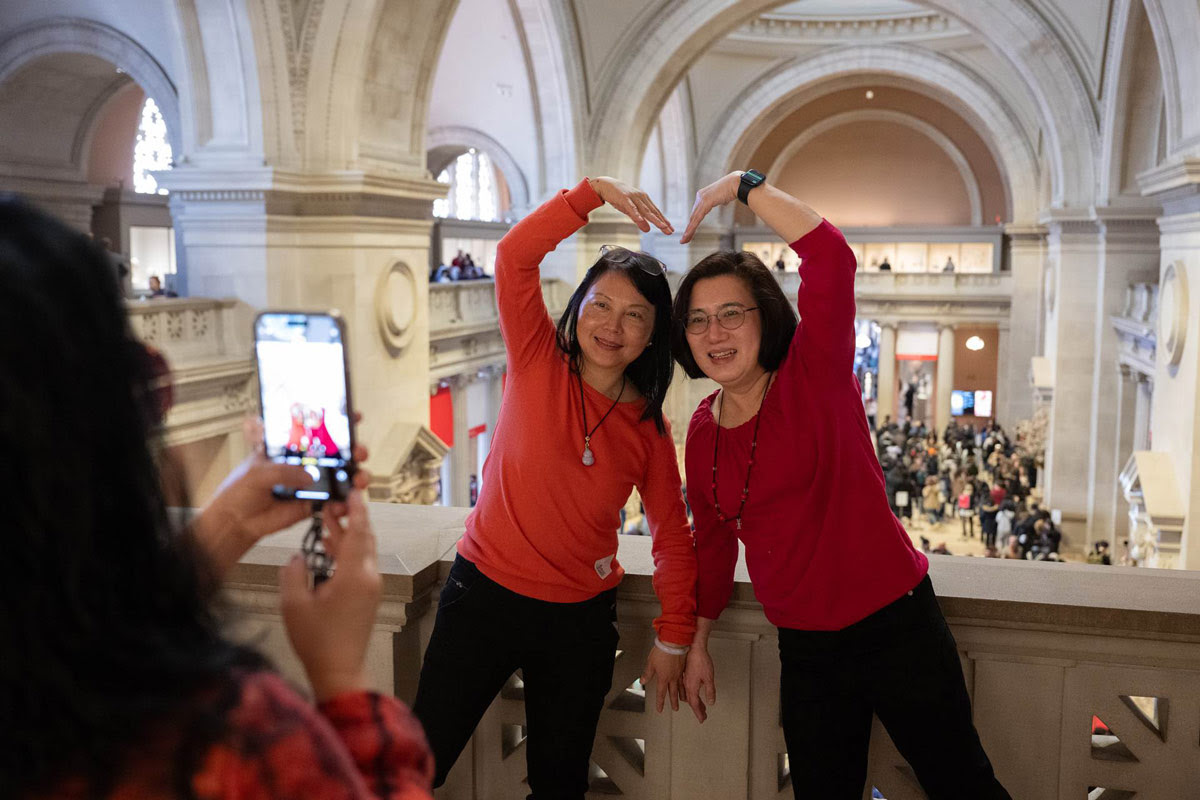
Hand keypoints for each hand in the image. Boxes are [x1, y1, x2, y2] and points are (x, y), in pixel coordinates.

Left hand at [190, 415, 370, 578]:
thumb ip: (284, 471)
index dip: (335, 422)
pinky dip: (344, 502)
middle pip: (337, 453)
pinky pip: (334, 501)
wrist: (236, 521)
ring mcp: (311, 483)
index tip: (352, 416)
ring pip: (341, 476)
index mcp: (290, 448)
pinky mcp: (313, 503)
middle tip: (358, 452)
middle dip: (354, 450)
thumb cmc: (240, 490)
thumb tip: (309, 477)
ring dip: (356, 475)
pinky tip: (346, 501)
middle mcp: (304, 463)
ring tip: (359, 478)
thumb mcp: (258, 472)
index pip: (316, 430)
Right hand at [280, 491, 381, 701]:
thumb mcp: (294, 603)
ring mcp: (371, 587)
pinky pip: (359, 565)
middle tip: (332, 501)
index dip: (356, 510)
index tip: (353, 490)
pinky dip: (346, 553)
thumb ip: (294, 572)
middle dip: (349, 518)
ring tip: (326, 520)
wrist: (339, 670)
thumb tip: (298, 555)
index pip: (359, 532)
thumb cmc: (316, 639)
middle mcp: (369, 577)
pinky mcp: (367, 597)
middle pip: (364, 539)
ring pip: (361, 552)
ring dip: (345, 536)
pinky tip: (328, 547)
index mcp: (355, 575)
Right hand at [586, 176, 673, 234]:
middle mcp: (641, 198)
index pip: (656, 212)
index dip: (663, 221)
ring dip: (654, 219)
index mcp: (644, 200)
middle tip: (670, 231)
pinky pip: (632, 208)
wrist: (607, 185)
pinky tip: (642, 221)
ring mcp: (633, 198)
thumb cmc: (620, 198)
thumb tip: (648, 230)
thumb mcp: (630, 210)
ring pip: (645, 210)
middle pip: (653, 212)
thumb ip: (639, 219)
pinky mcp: (624, 198)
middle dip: (662, 222)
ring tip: (661, 227)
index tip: (671, 229)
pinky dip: (637, 215)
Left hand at [641, 646, 684, 712]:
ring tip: (684, 700)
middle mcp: (673, 678)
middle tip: (675, 708)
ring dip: (682, 695)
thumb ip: (647, 673)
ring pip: (681, 687)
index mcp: (663, 678)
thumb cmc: (662, 651)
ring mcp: (679, 673)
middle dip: (673, 701)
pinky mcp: (684, 667)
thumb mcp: (651, 663)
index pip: (661, 693)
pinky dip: (687, 684)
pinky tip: (688, 685)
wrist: (674, 642)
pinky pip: (685, 679)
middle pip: (673, 692)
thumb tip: (643, 681)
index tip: (660, 709)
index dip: (660, 702)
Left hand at [679, 172, 742, 243]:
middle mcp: (700, 196)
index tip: (689, 232)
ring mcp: (702, 198)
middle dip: (689, 229)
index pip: (696, 212)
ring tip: (684, 240)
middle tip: (683, 240)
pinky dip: (693, 226)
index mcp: (703, 195)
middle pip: (693, 216)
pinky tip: (689, 233)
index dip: (693, 223)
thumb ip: (720, 199)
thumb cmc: (733, 187)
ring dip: (689, 231)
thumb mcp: (723, 196)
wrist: (737, 182)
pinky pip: (698, 217)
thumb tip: (723, 202)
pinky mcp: (705, 201)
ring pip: (694, 218)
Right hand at [681, 645, 715, 722]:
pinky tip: (695, 693)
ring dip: (695, 702)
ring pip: (689, 695)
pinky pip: (687, 688)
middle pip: (692, 701)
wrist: (694, 648)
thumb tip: (710, 702)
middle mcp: (687, 685)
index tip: (702, 718)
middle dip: (698, 709)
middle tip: (703, 715)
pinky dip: (692, 694)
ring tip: (702, 706)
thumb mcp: (709, 678)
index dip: (699, 713)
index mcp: (692, 687)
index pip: (695, 704)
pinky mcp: (686, 674)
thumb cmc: (701, 660)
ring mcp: (686, 680)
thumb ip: (710, 691)